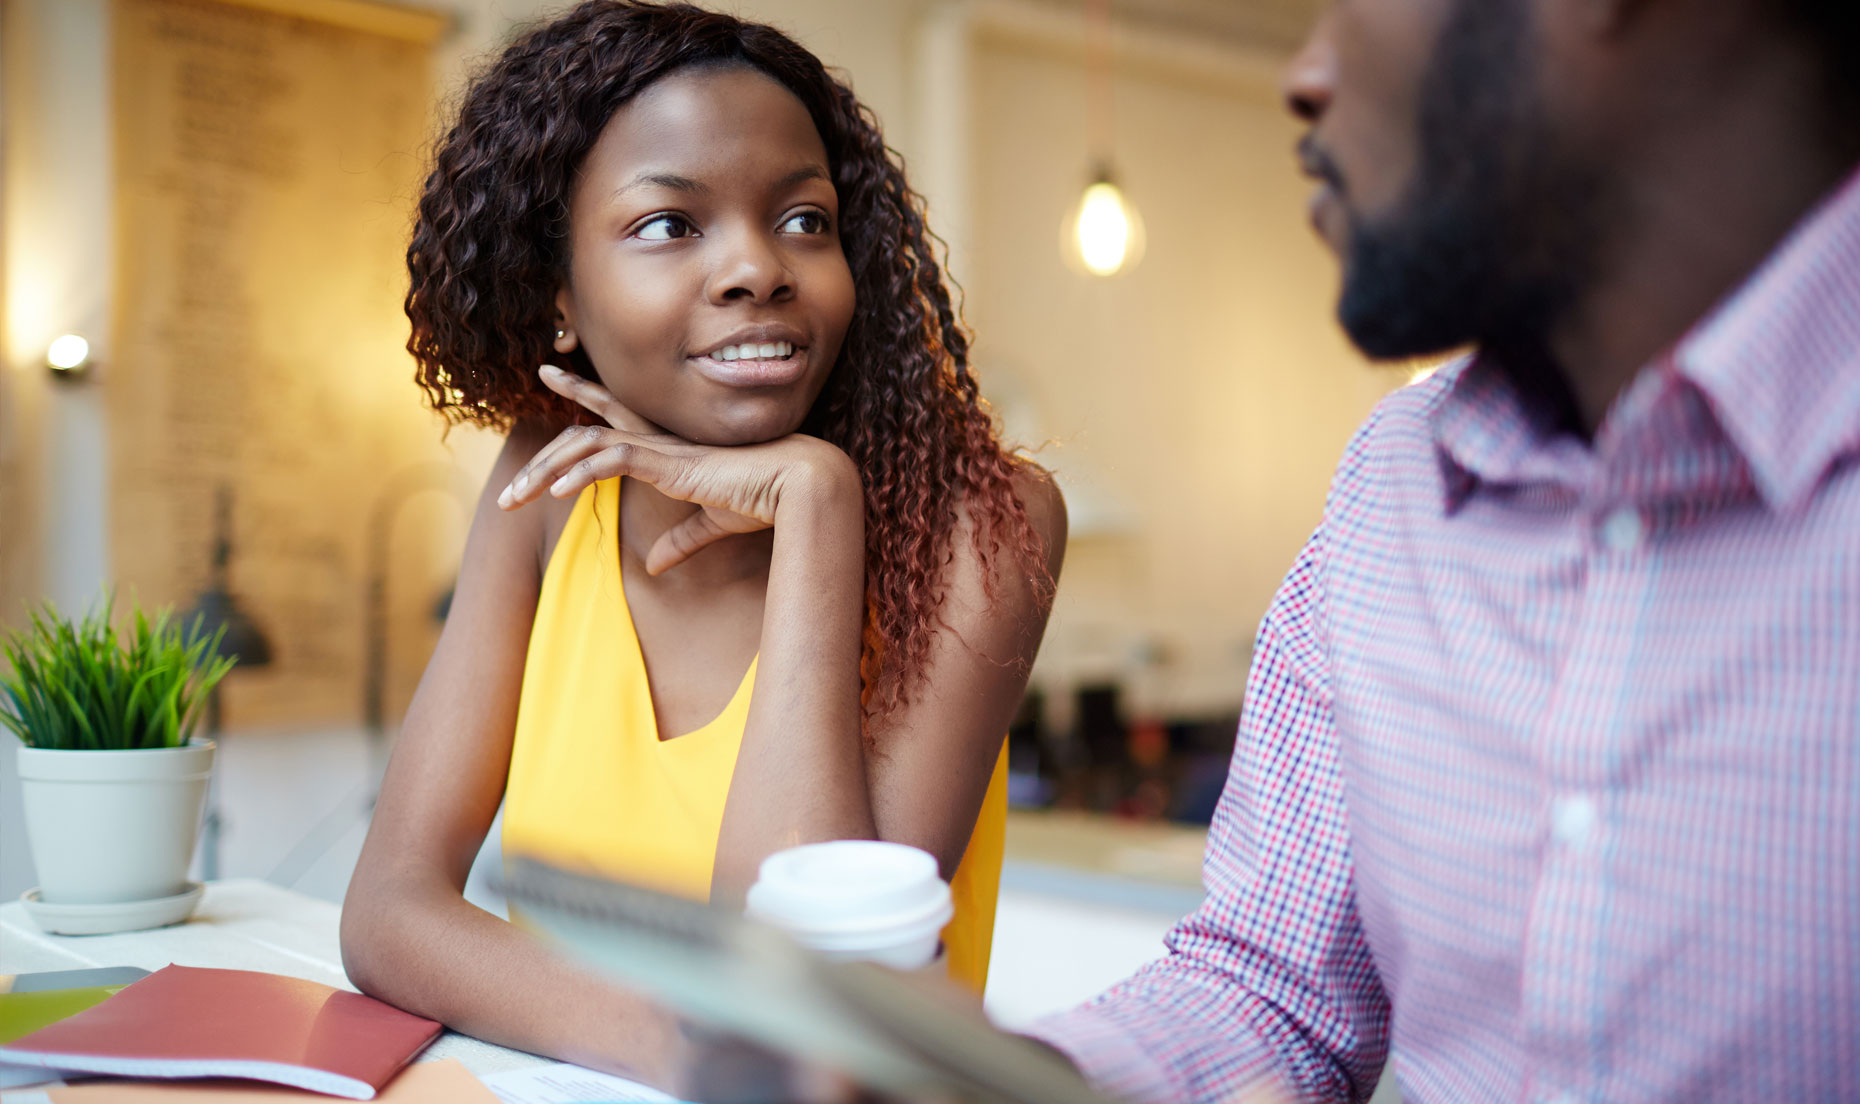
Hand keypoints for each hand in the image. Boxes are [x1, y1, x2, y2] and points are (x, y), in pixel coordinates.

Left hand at [497, 366, 859, 573]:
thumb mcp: (712, 525)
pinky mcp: (668, 461)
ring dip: (544, 473)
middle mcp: (659, 440)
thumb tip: (656, 568)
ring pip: (585, 447)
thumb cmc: (765, 501)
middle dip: (543, 453)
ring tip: (513, 500)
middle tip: (509, 482)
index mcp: (669, 448)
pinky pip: (610, 460)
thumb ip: (681, 542)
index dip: (582, 396)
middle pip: (585, 433)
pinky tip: (552, 495)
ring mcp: (661, 447)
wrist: (798, 488)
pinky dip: (578, 474)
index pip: (615, 414)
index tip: (553, 376)